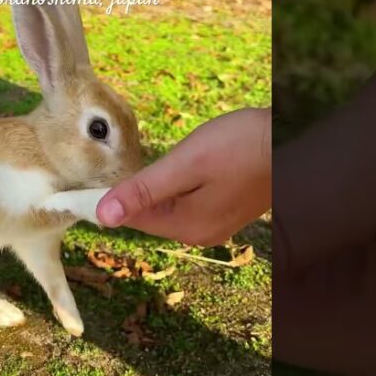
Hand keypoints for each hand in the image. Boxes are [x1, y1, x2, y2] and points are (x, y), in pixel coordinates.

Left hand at [96, 107, 270, 245]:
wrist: (293, 142)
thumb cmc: (242, 147)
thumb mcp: (186, 164)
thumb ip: (144, 191)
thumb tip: (103, 217)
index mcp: (186, 226)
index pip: (130, 217)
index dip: (106, 198)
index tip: (82, 182)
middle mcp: (199, 233)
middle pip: (149, 214)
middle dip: (134, 190)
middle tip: (127, 160)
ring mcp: (215, 224)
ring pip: (168, 206)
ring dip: (156, 186)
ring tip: (159, 160)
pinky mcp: (225, 210)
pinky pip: (186, 202)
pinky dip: (176, 186)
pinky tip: (184, 166)